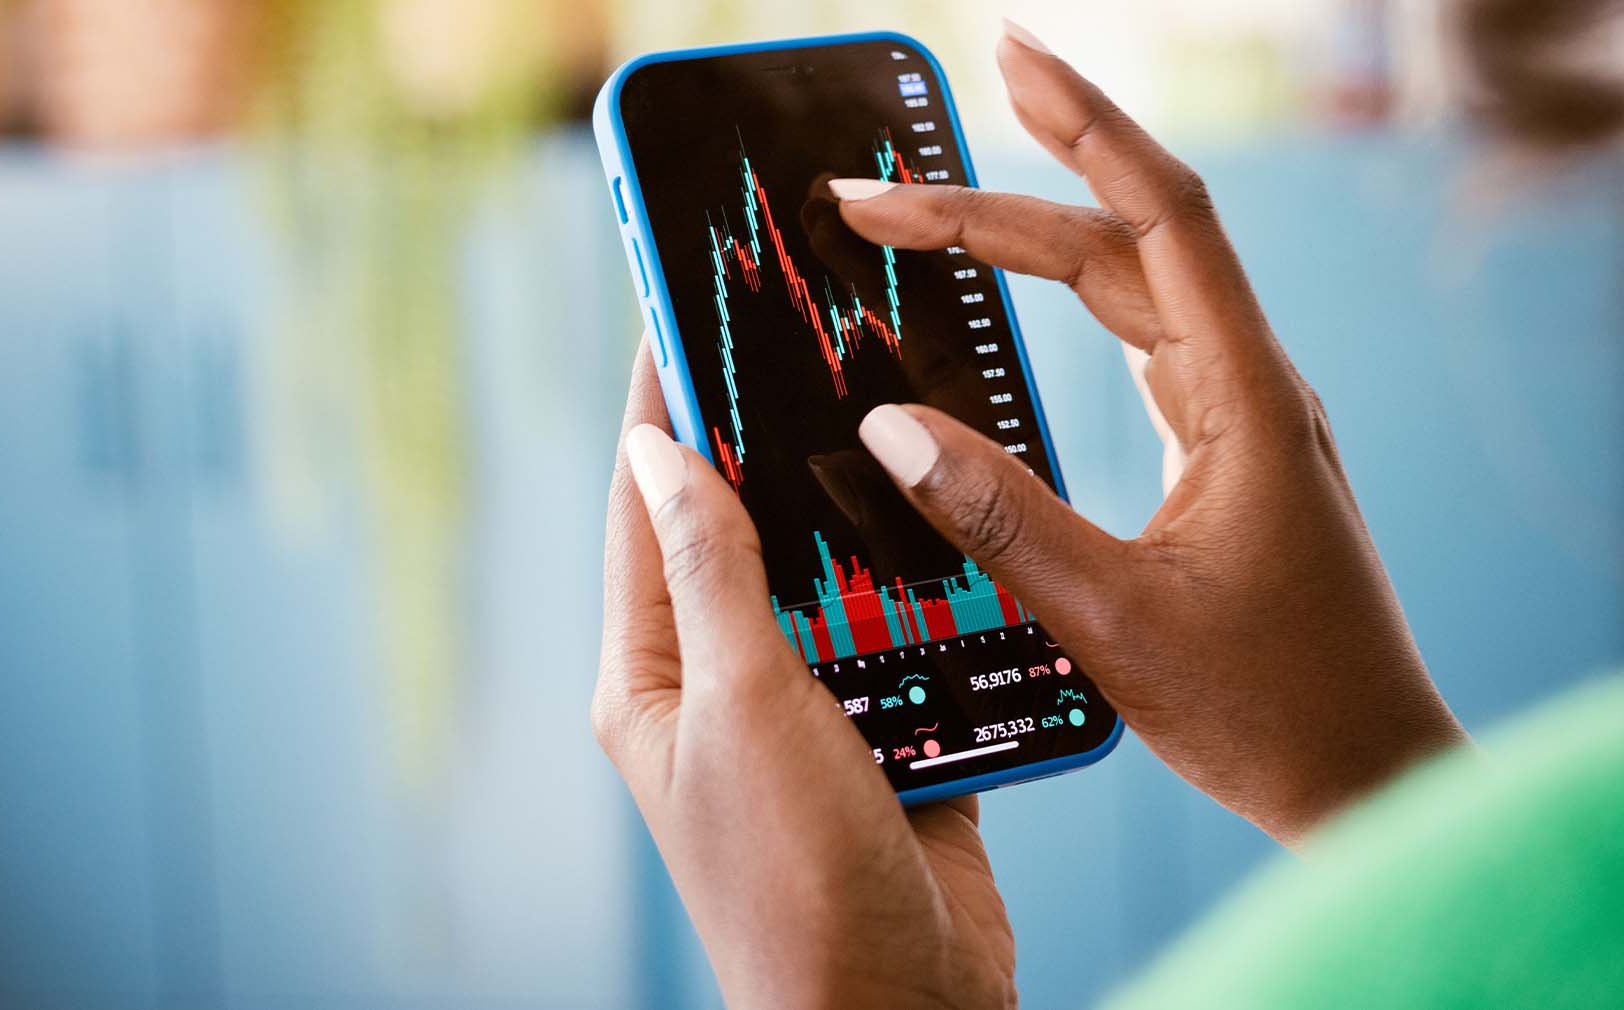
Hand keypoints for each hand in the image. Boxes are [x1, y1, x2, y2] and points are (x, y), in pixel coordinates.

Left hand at [594, 344, 1015, 1009]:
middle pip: (749, 531)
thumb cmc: (798, 883)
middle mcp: (726, 691)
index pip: (651, 505)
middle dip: (779, 438)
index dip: (663, 399)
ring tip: (900, 411)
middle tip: (815, 331)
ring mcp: (813, 719)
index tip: (683, 298)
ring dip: (872, 517)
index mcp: (657, 679)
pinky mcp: (895, 746)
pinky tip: (972, 533)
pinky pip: (916, 641)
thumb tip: (656, 450)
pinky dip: (943, 594)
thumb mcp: (745, 708)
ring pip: (841, 580)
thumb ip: (715, 575)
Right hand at [834, 24, 1467, 845]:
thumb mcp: (1116, 619)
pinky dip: (1071, 314)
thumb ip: (1002, 519)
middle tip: (878, 191)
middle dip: (1002, 204)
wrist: (1374, 782)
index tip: (1007, 59)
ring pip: (1132, 297)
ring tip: (930, 220)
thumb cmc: (1273, 712)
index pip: (1162, 216)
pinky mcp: (1230, 462)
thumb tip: (893, 425)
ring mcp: (1246, 423)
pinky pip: (1143, 350)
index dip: (1085, 125)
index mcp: (1246, 400)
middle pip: (1125, 248)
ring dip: (1033, 251)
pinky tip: (1021, 307)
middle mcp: (1254, 389)